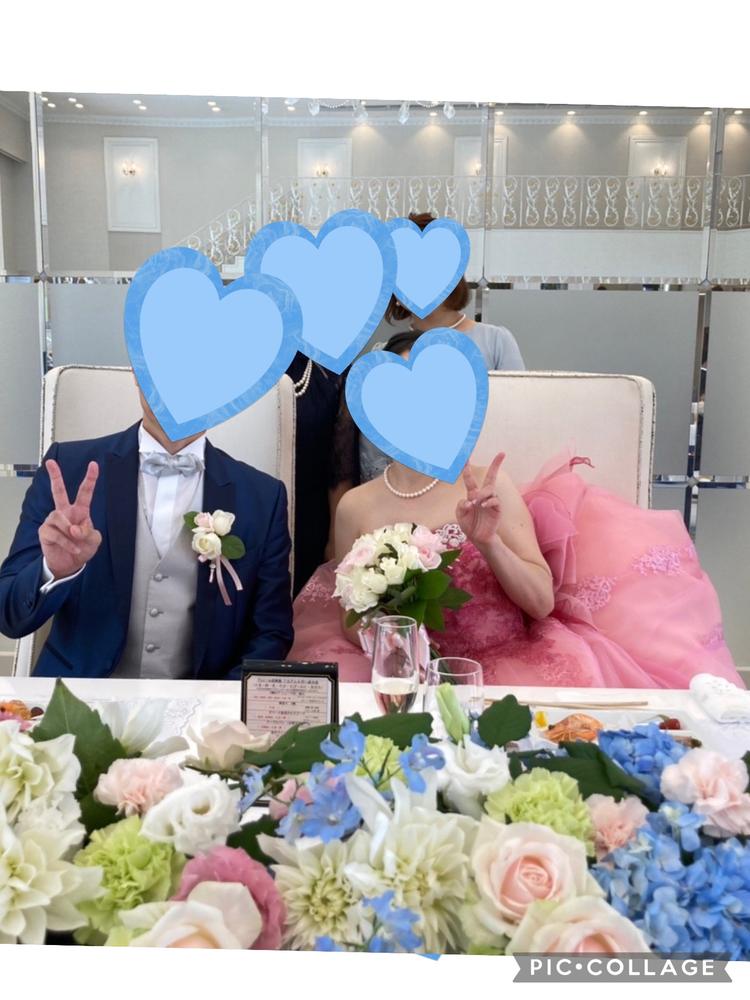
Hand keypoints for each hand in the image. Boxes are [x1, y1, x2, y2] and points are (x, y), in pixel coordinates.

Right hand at [39, 459, 101, 579]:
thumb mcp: (93, 541)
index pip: (85, 492)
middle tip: (50, 462)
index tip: (94, 464)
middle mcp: (65, 512)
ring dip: (70, 531)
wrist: (69, 564)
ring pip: (59, 518)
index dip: (90, 478)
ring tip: (75, 540)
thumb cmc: (82, 548)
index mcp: (80, 511)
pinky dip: (67, 543)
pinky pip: (56, 533)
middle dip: (55, 476)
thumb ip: (88, 532)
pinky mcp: (45, 531)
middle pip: (58, 491)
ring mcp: (53, 521)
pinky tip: (72, 548)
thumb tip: (73, 529)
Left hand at [456, 452, 504, 548]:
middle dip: (496, 465)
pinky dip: (488, 501)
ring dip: (482, 493)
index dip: (467, 468)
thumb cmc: (469, 525)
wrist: (478, 538)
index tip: (465, 457)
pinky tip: (483, 505)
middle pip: (491, 477)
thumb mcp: (460, 515)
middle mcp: (483, 495)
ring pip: (490, 489)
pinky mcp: (497, 509)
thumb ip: (461, 506)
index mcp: (473, 494)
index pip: (470, 479)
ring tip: (476, 502)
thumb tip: (469, 500)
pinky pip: (495, 500)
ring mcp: (491, 501)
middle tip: (501, 453)